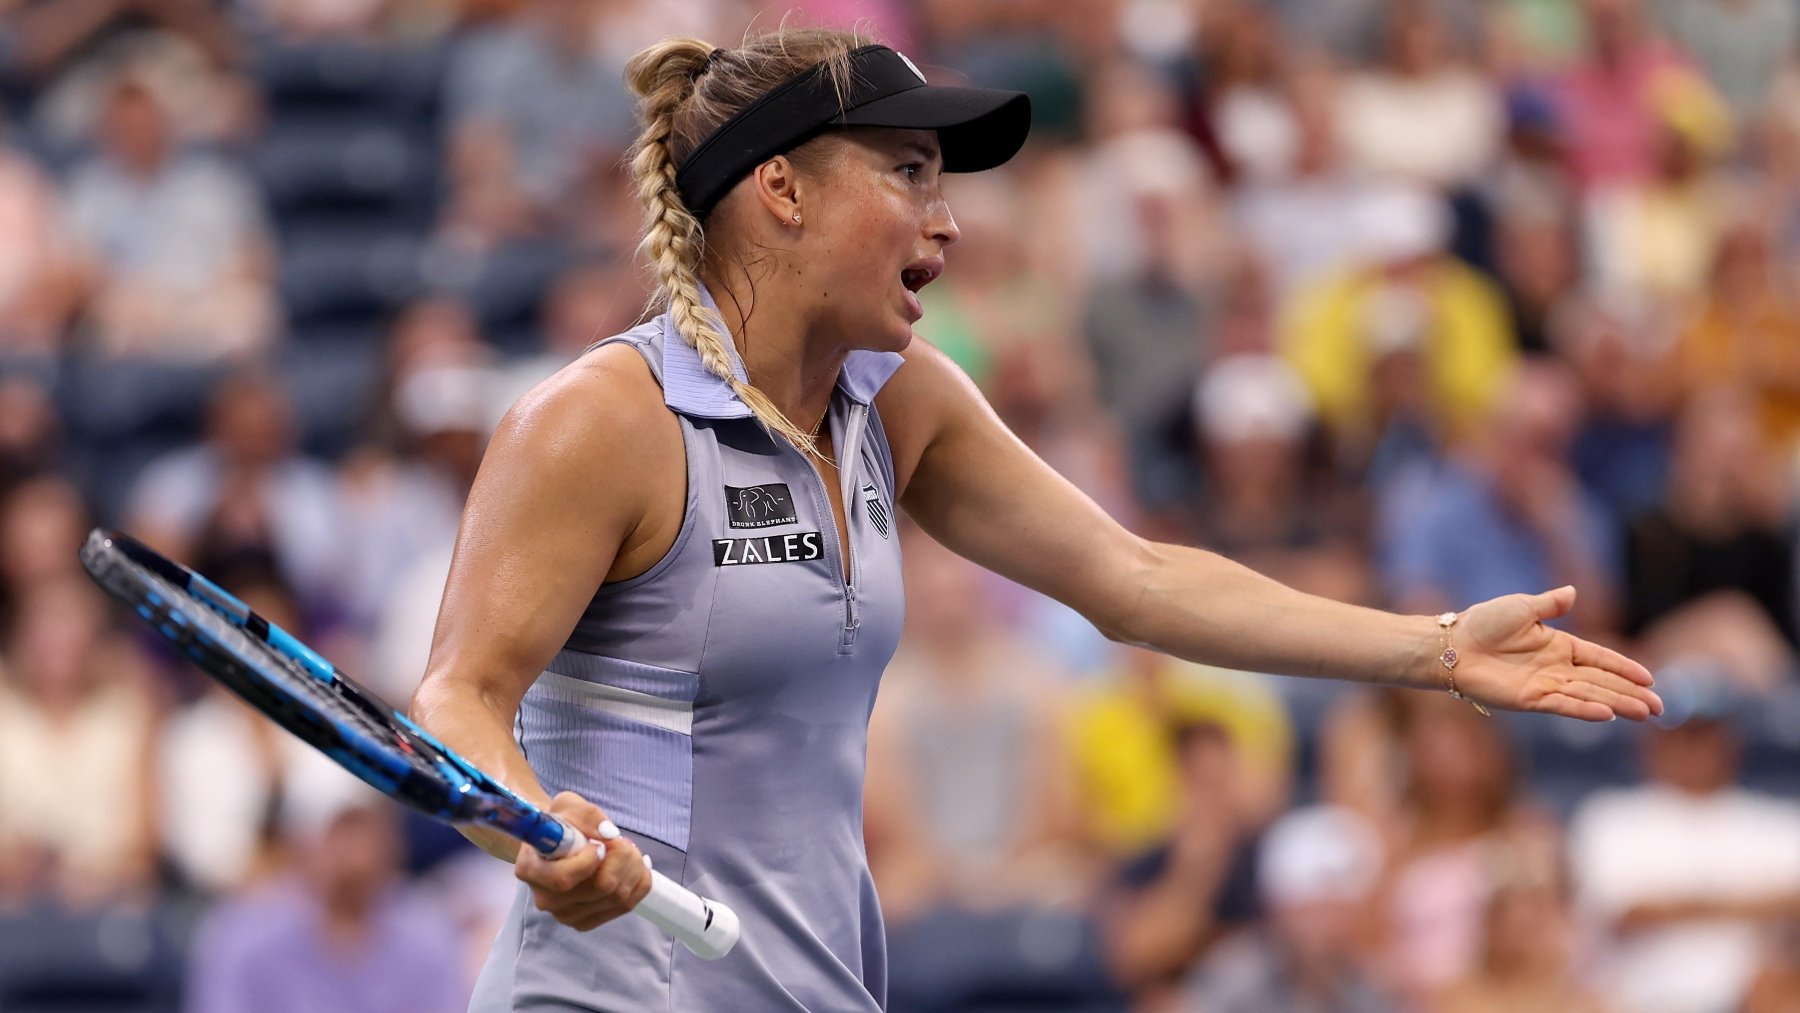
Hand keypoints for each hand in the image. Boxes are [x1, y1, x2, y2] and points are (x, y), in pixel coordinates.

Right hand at [515, 792, 651, 930]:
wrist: (557, 841)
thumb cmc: (561, 822)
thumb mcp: (569, 805)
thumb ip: (587, 815)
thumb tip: (608, 834)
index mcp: (531, 870)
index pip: (563, 879)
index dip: (590, 861)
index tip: (598, 844)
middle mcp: (546, 899)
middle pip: (601, 888)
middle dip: (622, 858)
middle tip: (621, 840)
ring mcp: (566, 915)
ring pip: (618, 897)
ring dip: (633, 868)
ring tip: (628, 849)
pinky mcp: (586, 921)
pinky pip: (625, 906)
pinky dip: (639, 883)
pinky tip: (636, 866)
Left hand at [1452, 586, 1662, 721]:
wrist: (1453, 644)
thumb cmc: (1483, 623)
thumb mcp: (1522, 607)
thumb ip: (1551, 604)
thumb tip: (1573, 591)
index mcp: (1559, 645)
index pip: (1601, 658)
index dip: (1625, 668)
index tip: (1650, 679)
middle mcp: (1557, 668)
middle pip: (1602, 682)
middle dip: (1632, 694)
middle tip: (1660, 708)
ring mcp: (1545, 685)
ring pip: (1590, 696)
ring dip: (1618, 704)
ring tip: (1645, 713)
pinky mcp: (1530, 699)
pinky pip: (1563, 704)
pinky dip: (1585, 709)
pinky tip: (1607, 714)